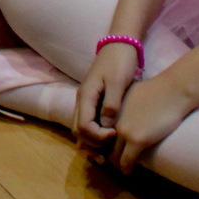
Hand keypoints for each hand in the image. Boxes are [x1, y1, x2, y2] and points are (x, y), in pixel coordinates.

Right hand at [74, 39, 142, 156]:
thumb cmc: (120, 62)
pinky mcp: (93, 101)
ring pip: (80, 128)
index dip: (97, 137)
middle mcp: (82, 100)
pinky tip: (108, 139)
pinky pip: (88, 122)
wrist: (120, 45)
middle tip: (109, 154)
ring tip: (106, 153)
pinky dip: (94, 135)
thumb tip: (107, 126)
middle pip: (78, 131)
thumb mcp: (118, 82)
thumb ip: (111, 104)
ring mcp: (86, 100)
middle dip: (91, 145)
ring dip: (91, 142)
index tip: (115, 136)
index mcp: (86, 95)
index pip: (83, 126)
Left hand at [103, 72, 196, 175]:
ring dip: (117, 164)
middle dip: (107, 154)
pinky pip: (126, 161)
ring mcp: (124, 131)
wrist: (173, 91)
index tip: (108, 148)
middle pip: (104, 145)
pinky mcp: (137, 140)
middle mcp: (113, 121)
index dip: (103, 142)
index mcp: (111, 110)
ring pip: (113, 156)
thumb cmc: (157, 90)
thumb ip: (123, 106)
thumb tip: (125, 114)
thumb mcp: (131, 95)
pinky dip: (126, 169)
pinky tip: (129, 171)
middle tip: (114, 161)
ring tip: (122, 168)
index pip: (99, 131)